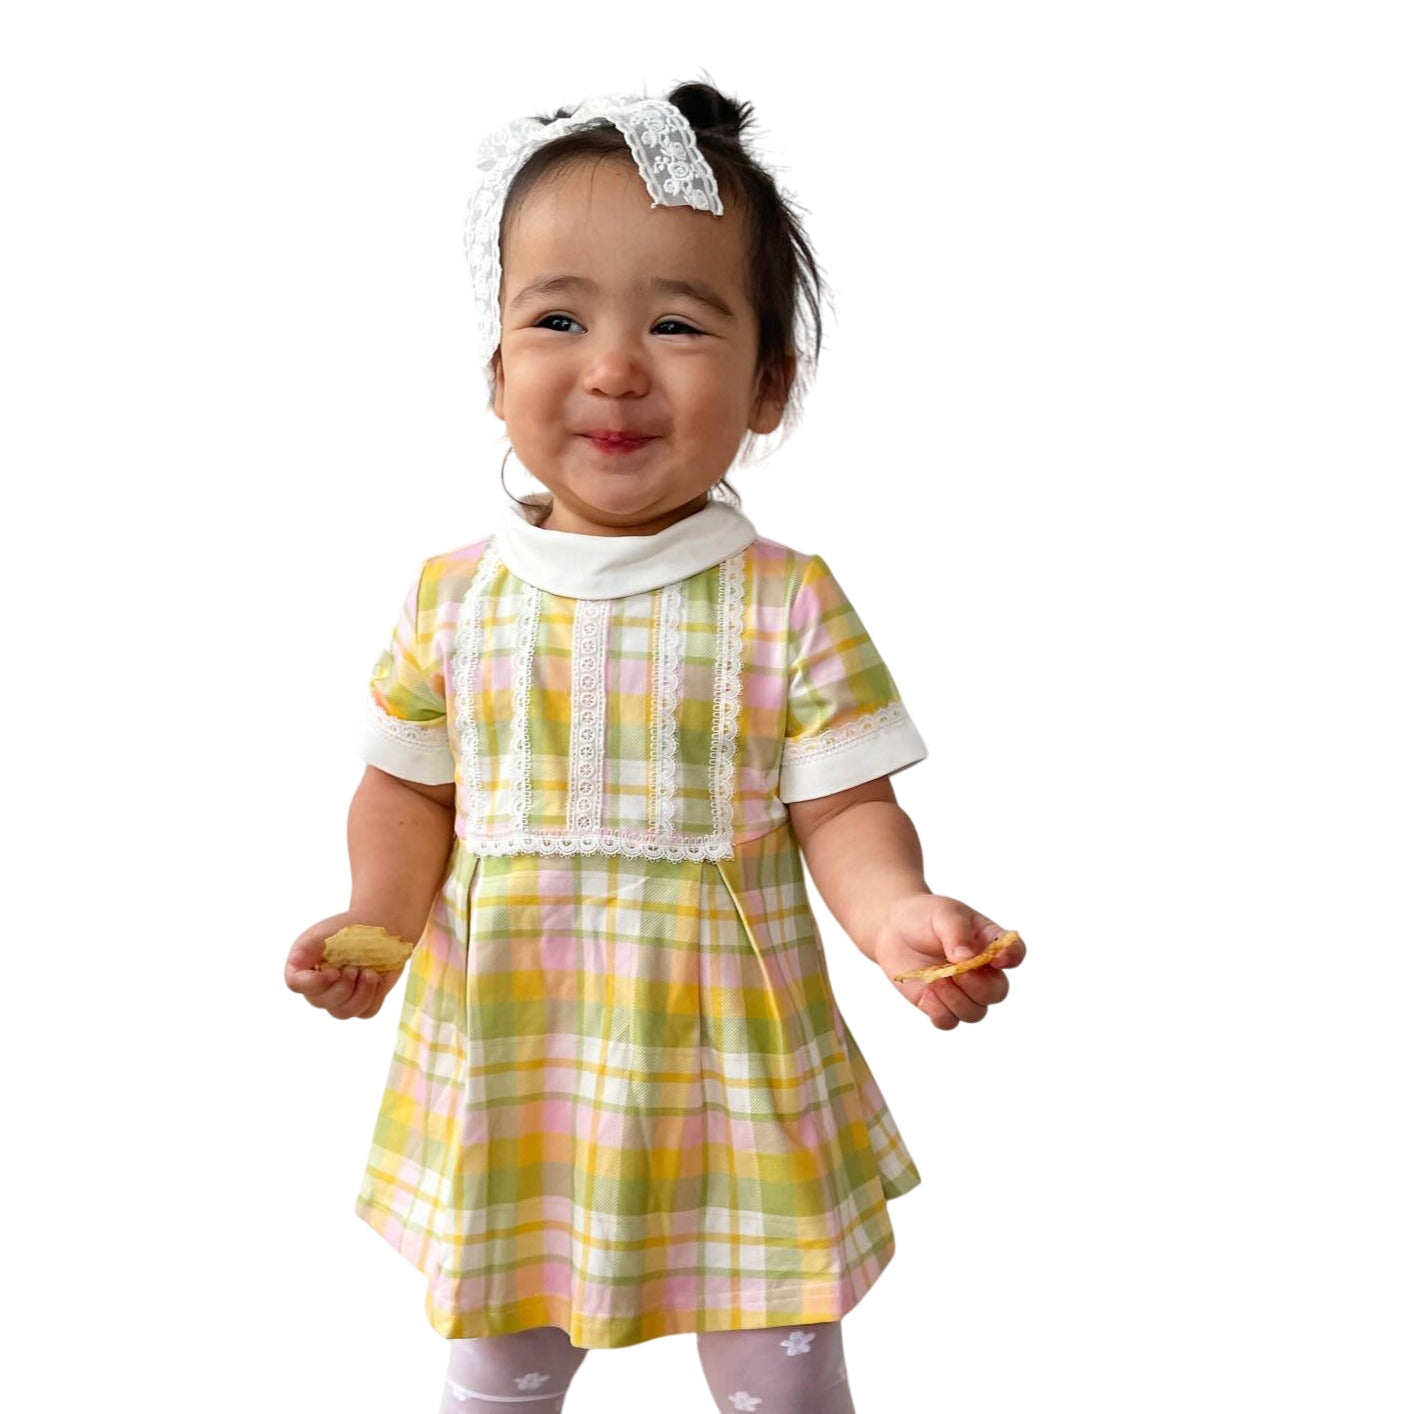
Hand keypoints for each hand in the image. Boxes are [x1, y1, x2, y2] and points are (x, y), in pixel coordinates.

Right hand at [284, 910, 407, 1019]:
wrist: (380, 928)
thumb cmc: (350, 929)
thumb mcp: (326, 932)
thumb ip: (308, 947)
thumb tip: (296, 961)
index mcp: (305, 967)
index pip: (297, 984)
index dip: (315, 983)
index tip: (334, 971)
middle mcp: (319, 986)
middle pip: (321, 1002)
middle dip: (342, 986)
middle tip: (355, 968)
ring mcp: (340, 997)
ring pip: (343, 1012)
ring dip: (360, 994)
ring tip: (370, 974)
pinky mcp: (362, 1001)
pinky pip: (366, 1012)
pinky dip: (374, 996)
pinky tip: (377, 979)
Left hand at [874, 894, 1024, 1030]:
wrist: (892, 928)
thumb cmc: (925, 916)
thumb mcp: (943, 914)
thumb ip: (957, 933)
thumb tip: (966, 958)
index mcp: (989, 943)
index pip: (1014, 952)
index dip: (1012, 958)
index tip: (998, 959)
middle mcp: (981, 970)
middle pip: (997, 992)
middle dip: (979, 987)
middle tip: (956, 973)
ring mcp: (962, 990)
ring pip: (975, 1013)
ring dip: (957, 1001)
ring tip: (935, 980)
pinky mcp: (939, 1003)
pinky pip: (949, 1021)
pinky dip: (940, 1012)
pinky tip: (928, 994)